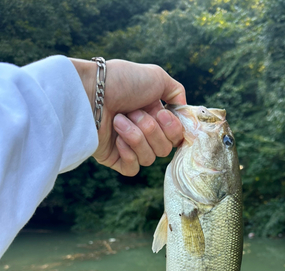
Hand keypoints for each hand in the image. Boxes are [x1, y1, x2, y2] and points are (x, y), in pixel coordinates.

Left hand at [70, 58, 185, 175]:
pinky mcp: (114, 159)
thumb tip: (183, 110)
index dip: (172, 129)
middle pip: (165, 149)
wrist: (90, 92)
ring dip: (136, 136)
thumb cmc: (120, 81)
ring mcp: (129, 147)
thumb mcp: (157, 76)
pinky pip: (133, 169)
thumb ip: (176, 92)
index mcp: (155, 115)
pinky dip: (128, 154)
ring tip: (119, 119)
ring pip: (150, 159)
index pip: (176, 136)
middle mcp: (144, 132)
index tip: (161, 114)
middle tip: (134, 112)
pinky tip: (117, 139)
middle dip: (151, 130)